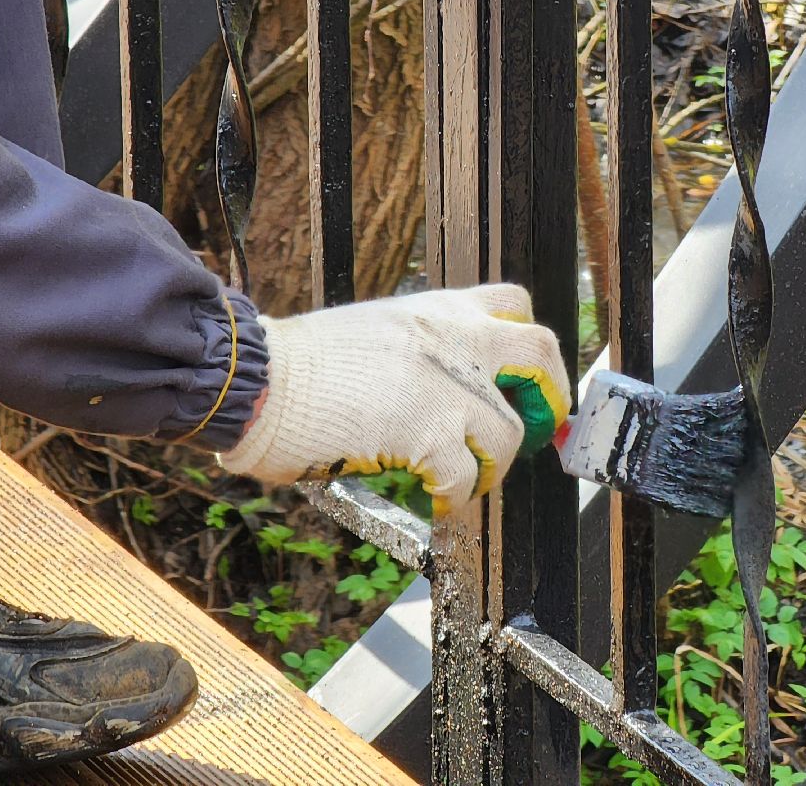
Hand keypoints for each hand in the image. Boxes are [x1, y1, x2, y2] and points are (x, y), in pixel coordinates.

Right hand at [218, 284, 571, 513]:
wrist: (256, 377)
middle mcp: (452, 337)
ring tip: (468, 480)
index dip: (531, 347)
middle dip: (549, 399)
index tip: (528, 380)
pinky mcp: (427, 431)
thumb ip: (419, 347)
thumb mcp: (374, 330)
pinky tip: (436, 499)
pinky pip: (466, 476)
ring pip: (509, 433)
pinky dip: (456, 496)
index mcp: (436, 310)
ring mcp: (446, 384)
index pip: (514, 305)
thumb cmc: (297, 363)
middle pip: (540, 354)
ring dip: (494, 466)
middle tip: (533, 431)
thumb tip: (440, 386)